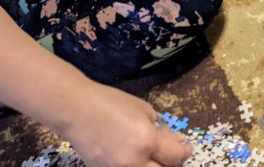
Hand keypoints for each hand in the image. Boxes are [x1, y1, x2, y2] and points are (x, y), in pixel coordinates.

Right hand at [64, 83, 191, 166]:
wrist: (77, 111)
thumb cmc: (111, 103)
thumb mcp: (144, 110)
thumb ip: (163, 130)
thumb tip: (179, 142)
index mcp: (146, 141)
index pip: (175, 157)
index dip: (185, 152)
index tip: (187, 147)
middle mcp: (134, 162)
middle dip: (171, 164)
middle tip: (172, 155)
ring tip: (153, 157)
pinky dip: (136, 166)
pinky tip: (135, 157)